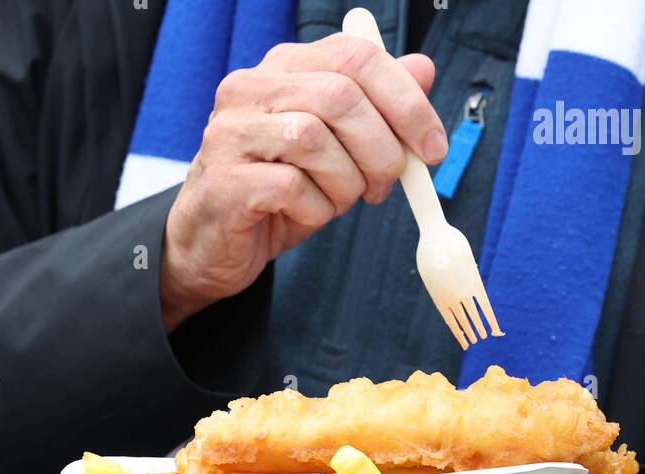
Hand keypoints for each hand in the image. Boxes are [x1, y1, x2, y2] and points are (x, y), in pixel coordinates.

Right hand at [160, 35, 446, 330]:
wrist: (212, 245)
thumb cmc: (276, 195)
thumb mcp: (337, 149)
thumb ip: (376, 108)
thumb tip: (423, 70)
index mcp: (283, 69)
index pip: (356, 57)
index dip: (406, 101)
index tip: (432, 147)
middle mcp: (250, 89)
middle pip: (339, 96)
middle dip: (381, 148)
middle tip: (387, 185)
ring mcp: (231, 134)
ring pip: (313, 139)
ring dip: (346, 182)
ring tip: (339, 202)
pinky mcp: (224, 183)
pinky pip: (290, 188)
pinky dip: (315, 210)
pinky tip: (306, 217)